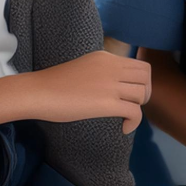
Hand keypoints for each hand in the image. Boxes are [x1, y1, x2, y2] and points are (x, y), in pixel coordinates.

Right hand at [26, 51, 151, 133]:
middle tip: (132, 105)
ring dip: (139, 107)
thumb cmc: (56, 83)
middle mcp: (112, 67)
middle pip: (146, 76)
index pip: (140, 64)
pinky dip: (134, 122)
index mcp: (106, 57)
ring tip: (125, 116)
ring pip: (142, 93)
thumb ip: (102, 70)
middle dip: (145, 93)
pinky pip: (134, 111)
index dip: (141, 82)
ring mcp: (110, 84)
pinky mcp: (105, 103)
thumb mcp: (85, 66)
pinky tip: (123, 128)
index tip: (130, 95)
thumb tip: (115, 82)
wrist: (39, 91)